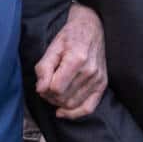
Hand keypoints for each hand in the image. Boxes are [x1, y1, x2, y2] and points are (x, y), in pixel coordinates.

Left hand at [35, 1, 106, 119]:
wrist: (91, 28)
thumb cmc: (70, 36)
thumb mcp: (52, 47)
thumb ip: (44, 68)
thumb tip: (41, 89)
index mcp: (76, 59)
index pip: (56, 88)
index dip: (45, 88)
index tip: (42, 82)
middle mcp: (90, 71)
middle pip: (64, 98)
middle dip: (50, 96)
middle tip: (46, 87)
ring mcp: (97, 79)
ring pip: (73, 104)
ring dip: (59, 103)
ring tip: (54, 92)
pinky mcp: (102, 84)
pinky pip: (89, 108)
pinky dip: (75, 113)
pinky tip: (63, 112)